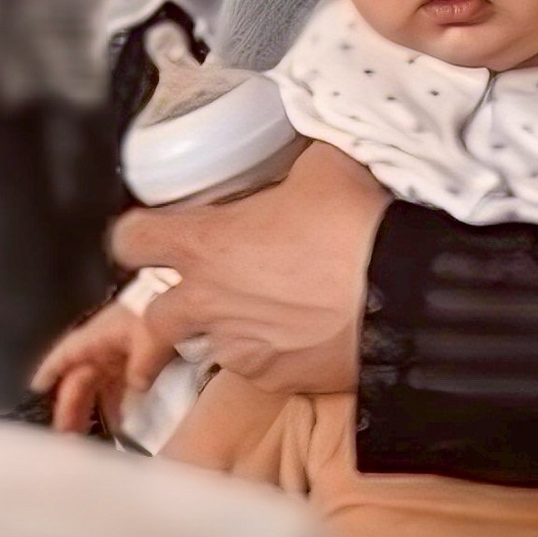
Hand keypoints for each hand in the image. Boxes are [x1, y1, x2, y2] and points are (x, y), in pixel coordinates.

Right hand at [34, 293, 183, 435]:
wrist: (185, 298)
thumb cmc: (161, 315)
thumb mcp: (151, 338)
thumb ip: (141, 366)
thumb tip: (136, 387)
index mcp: (99, 334)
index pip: (67, 352)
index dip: (50, 369)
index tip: (35, 388)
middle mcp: (103, 345)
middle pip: (79, 378)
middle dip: (70, 406)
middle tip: (65, 435)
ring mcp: (117, 353)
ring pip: (95, 386)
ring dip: (89, 409)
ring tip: (83, 437)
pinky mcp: (133, 360)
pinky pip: (116, 387)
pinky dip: (113, 405)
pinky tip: (116, 425)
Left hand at [110, 141, 386, 397]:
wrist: (406, 296)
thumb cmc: (359, 228)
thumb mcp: (323, 167)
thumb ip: (290, 167)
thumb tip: (300, 156)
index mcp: (205, 244)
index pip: (131, 241)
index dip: (137, 236)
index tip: (147, 238)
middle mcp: (208, 302)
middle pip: (151, 318)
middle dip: (166, 311)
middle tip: (186, 304)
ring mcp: (238, 348)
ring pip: (204, 347)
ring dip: (218, 334)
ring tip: (254, 320)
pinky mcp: (272, 379)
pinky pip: (254, 370)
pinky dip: (265, 357)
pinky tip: (293, 339)